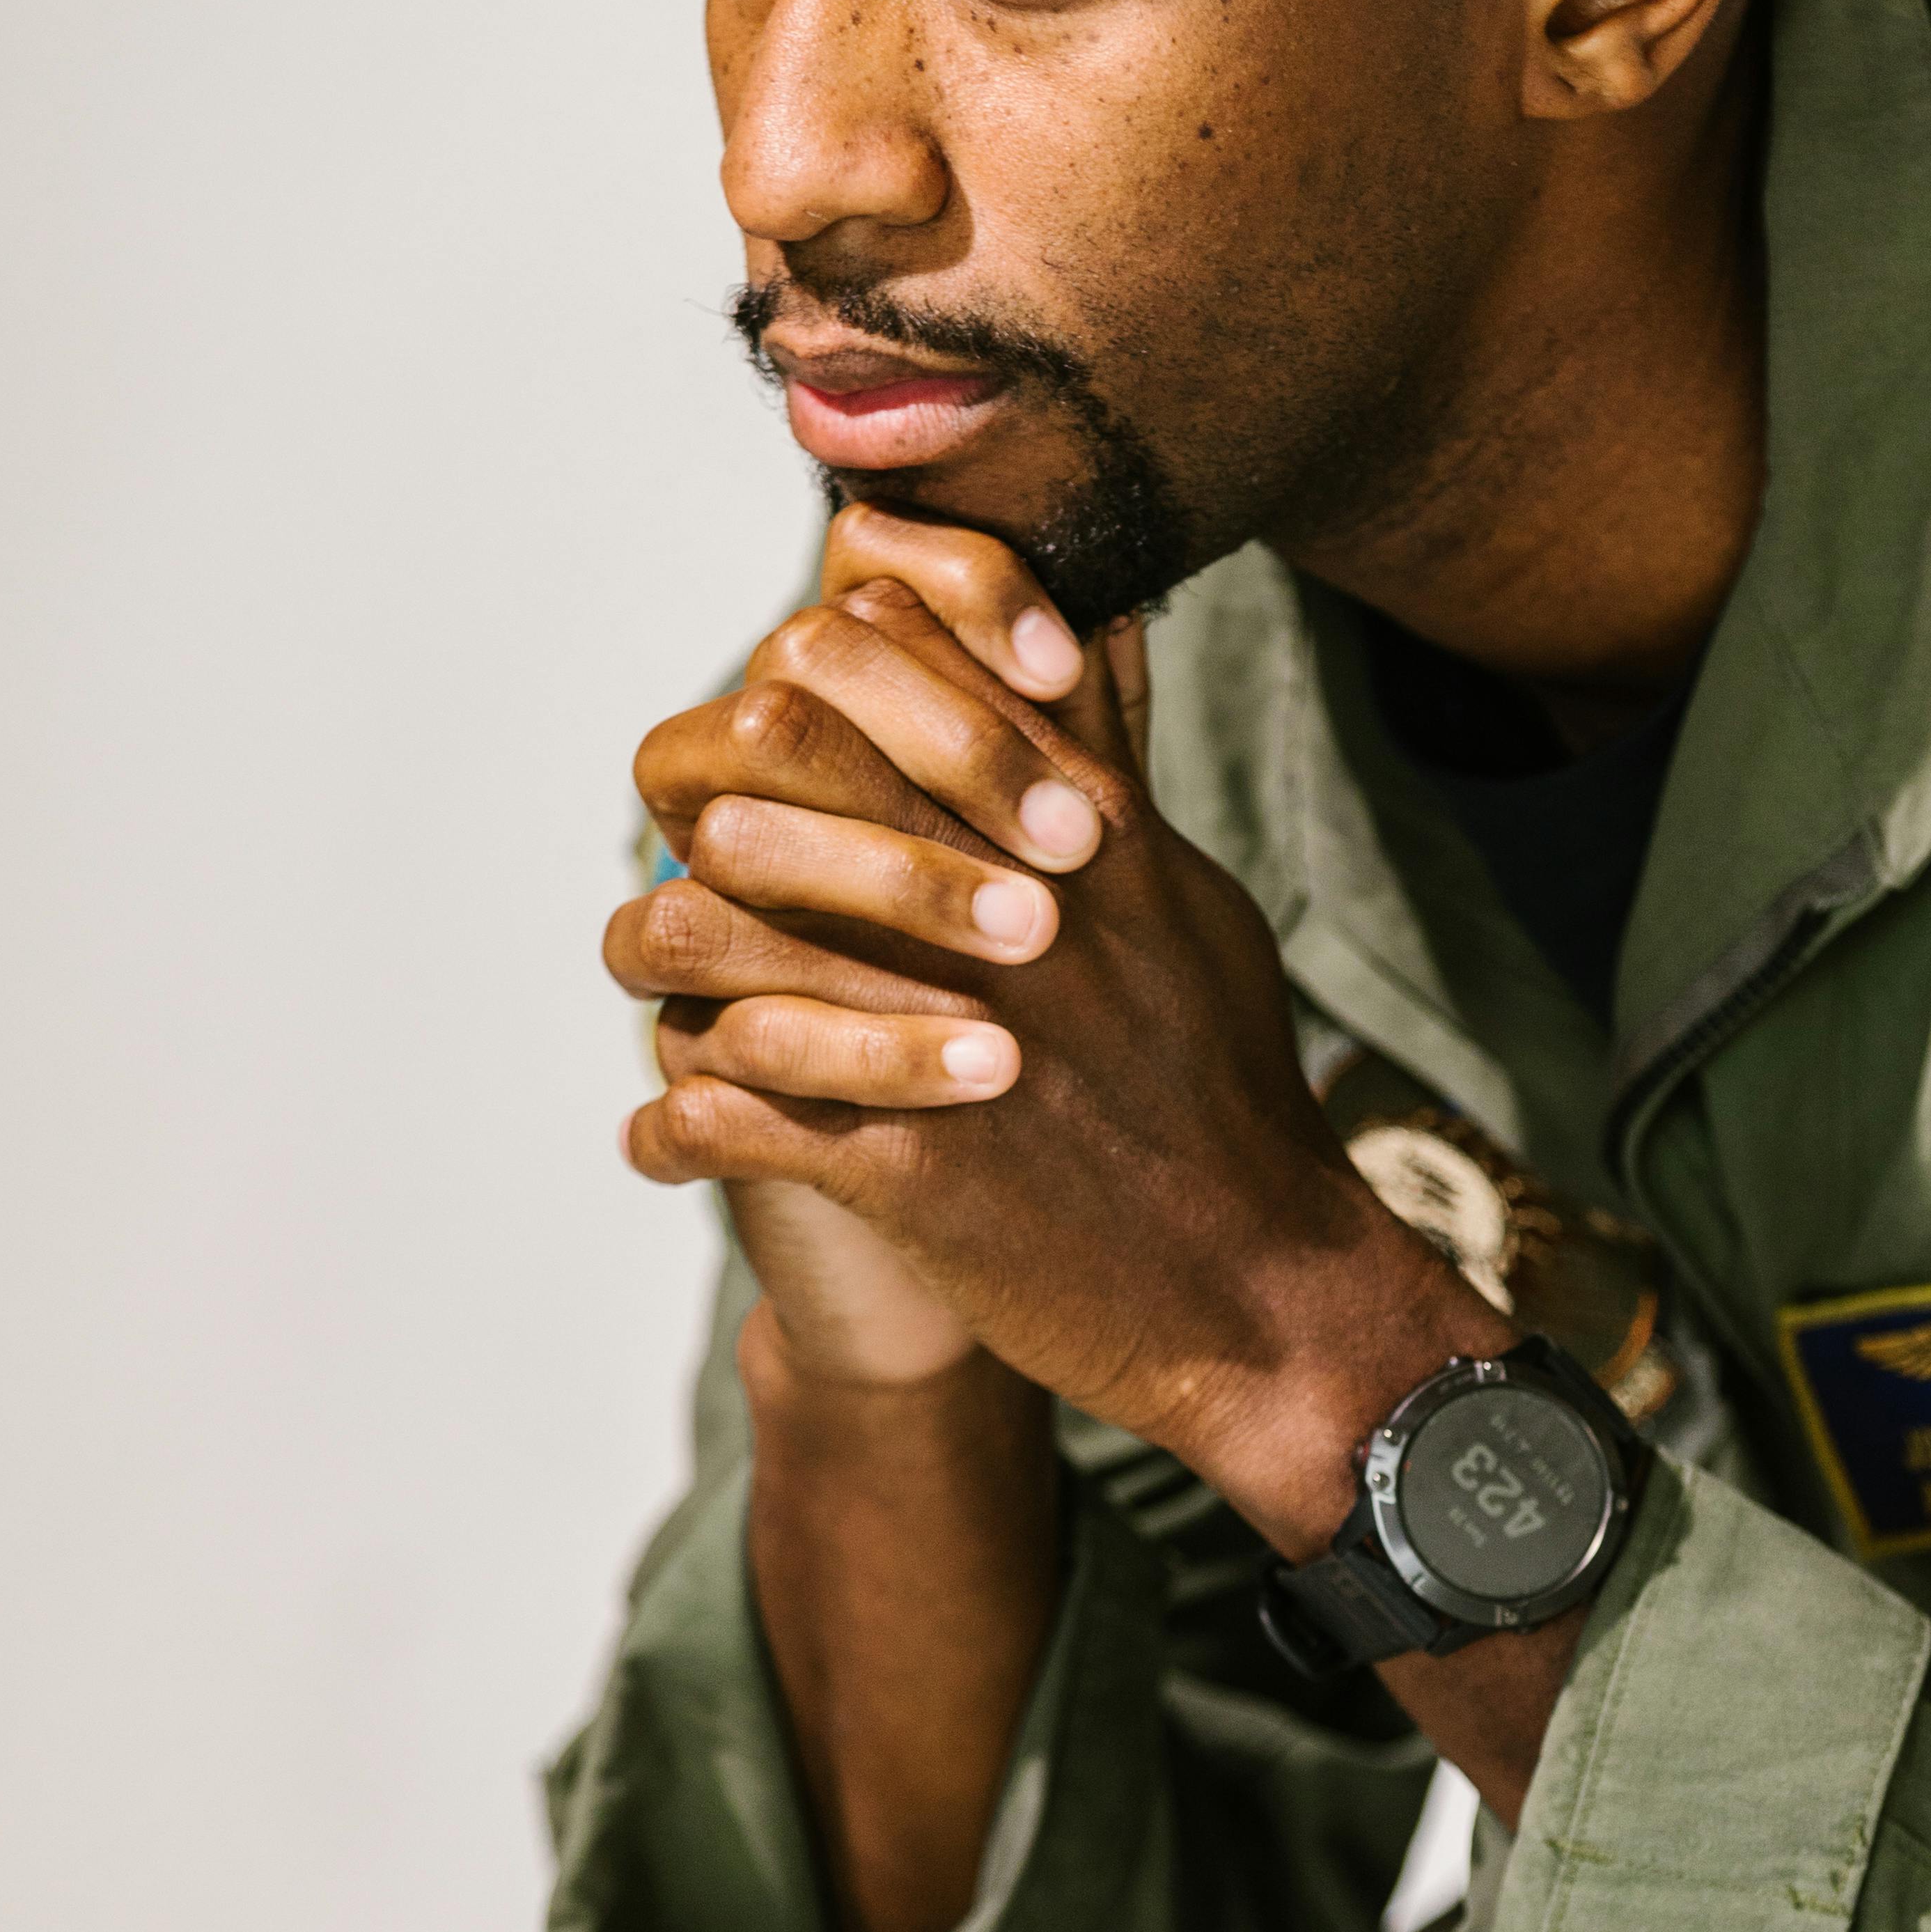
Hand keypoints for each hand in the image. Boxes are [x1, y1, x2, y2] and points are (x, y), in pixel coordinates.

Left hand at [608, 516, 1498, 1534]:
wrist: (1259, 1293)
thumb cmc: (1225, 1094)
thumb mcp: (1187, 896)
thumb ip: (1118, 767)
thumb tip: (1092, 638)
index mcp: (1067, 820)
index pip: (886, 639)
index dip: (806, 666)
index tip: (787, 733)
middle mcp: (988, 897)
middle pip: (770, 741)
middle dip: (709, 781)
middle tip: (701, 849)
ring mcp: (934, 1025)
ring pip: (696, 921)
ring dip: (671, 955)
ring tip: (680, 1001)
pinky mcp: (899, 1163)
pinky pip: (708, 1113)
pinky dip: (671, 1129)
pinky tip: (674, 1141)